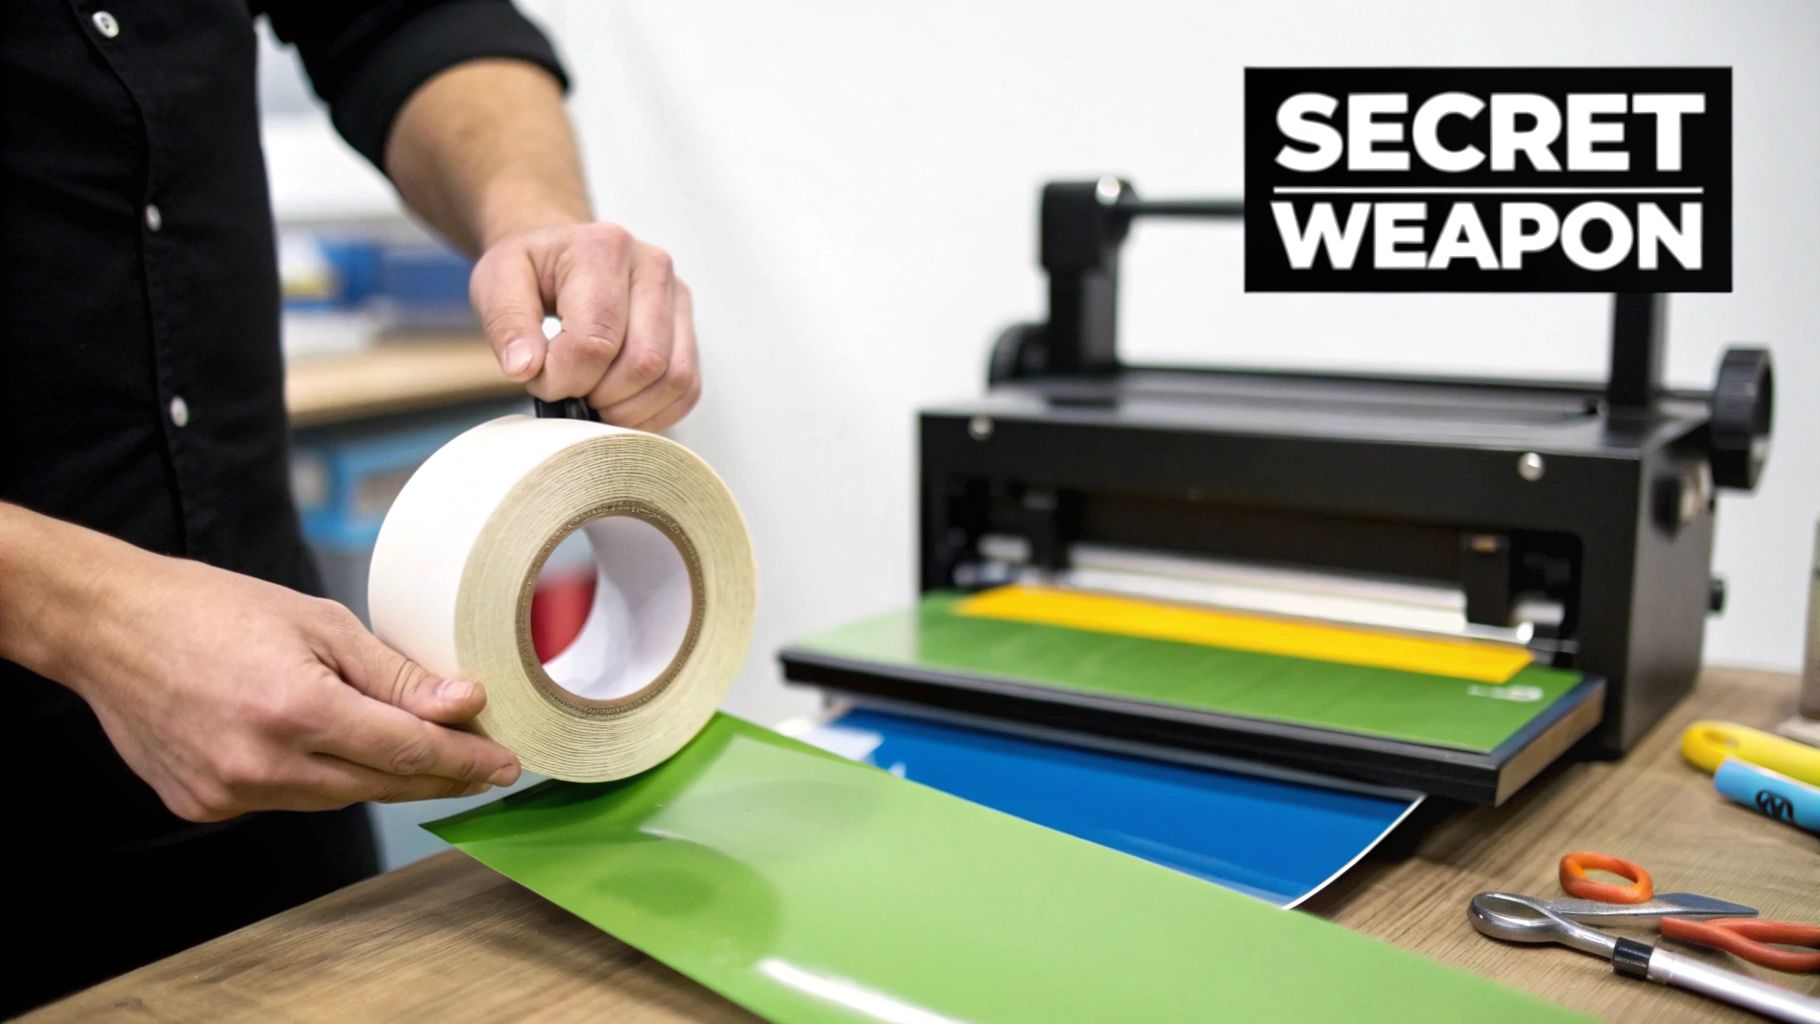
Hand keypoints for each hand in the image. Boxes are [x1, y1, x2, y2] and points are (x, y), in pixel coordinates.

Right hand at [65, 552, 520, 822]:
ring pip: (335, 798)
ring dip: (379, 777)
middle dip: (436, 775)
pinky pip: (287, 800)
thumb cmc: (214, 609)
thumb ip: (395, 674)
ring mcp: (228, 794)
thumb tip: (464, 703)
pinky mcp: (203, 807)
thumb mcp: (319, 624)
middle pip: (378, 784)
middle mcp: (261, 764)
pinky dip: (319, 778)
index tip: (505, 764)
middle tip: (482, 764)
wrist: (109, 627)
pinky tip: (328, 749)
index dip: (465, 760)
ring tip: (419, 752)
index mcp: (296, 711)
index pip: (407, 750)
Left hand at [471, 222, 700, 429]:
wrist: (560, 256)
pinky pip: (688, 389)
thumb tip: (526, 367)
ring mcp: (678, 298)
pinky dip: (654, 412)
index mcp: (604, 247)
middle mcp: (653, 267)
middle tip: (569, 391)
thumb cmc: (532, 269)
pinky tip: (619, 405)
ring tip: (593, 399)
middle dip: (601, 397)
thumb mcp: (496, 281)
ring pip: (674, 379)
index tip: (540, 378)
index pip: (596, 341)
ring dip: (630, 410)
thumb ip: (506, 323)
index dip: (564, 378)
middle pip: (644, 363)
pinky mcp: (688, 328)